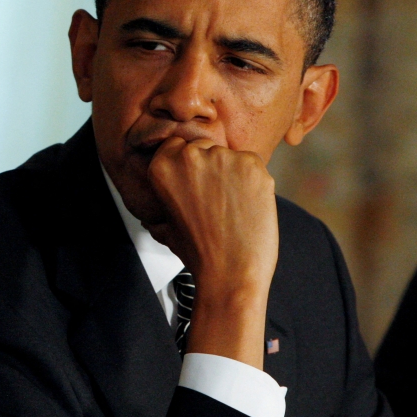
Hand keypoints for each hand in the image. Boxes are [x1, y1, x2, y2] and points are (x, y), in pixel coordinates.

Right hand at [146, 137, 277, 368]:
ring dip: (233, 174)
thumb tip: (162, 199)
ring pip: (230, 156)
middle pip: (205, 147)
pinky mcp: (253, 164)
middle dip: (211, 167)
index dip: (188, 164)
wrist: (230, 271)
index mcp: (162, 166)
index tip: (195, 181)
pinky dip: (254, 181)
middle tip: (216, 198)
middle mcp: (190, 156)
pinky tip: (248, 205)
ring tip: (233, 207)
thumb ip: (166, 198)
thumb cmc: (198, 252)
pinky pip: (253, 164)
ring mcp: (223, 158)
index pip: (176, 145)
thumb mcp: (165, 224)